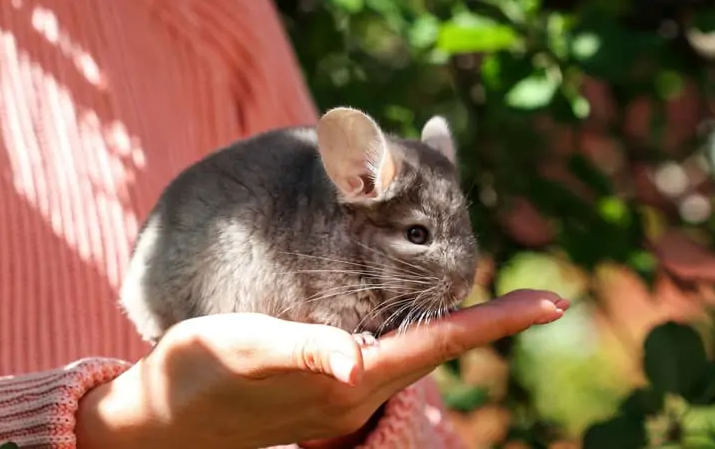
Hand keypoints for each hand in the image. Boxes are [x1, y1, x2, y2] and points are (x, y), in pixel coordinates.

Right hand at [74, 289, 567, 448]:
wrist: (162, 419)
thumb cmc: (195, 376)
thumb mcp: (241, 350)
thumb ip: (299, 352)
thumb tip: (353, 360)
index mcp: (347, 380)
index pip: (437, 345)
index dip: (495, 322)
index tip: (553, 302)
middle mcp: (355, 391)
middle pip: (438, 351)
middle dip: (488, 323)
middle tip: (537, 296)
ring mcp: (341, 394)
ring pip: (414, 355)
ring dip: (453, 328)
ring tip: (487, 298)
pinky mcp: (322, 388)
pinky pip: (384, 357)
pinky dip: (413, 333)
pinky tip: (410, 316)